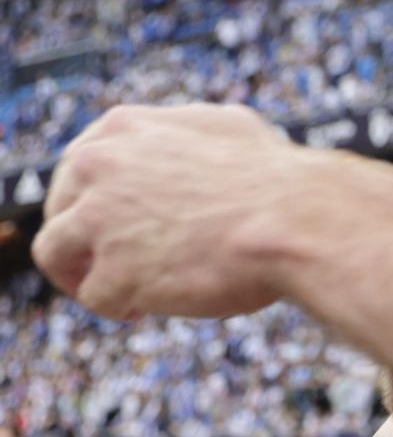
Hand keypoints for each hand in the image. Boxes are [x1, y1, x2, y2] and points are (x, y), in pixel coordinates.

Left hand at [33, 104, 309, 318]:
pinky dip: (118, 307)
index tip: (113, 225)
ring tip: (117, 293)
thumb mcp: (226, 127)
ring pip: (54, 253)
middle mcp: (99, 167)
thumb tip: (190, 148)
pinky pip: (95, 297)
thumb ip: (185, 135)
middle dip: (83, 240)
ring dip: (80, 275)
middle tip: (115, 264)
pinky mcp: (115, 273)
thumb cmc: (276, 179)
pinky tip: (145, 309)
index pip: (77, 166)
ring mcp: (101, 221)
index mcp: (122, 129)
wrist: (294, 222)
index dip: (93, 201)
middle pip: (59, 209)